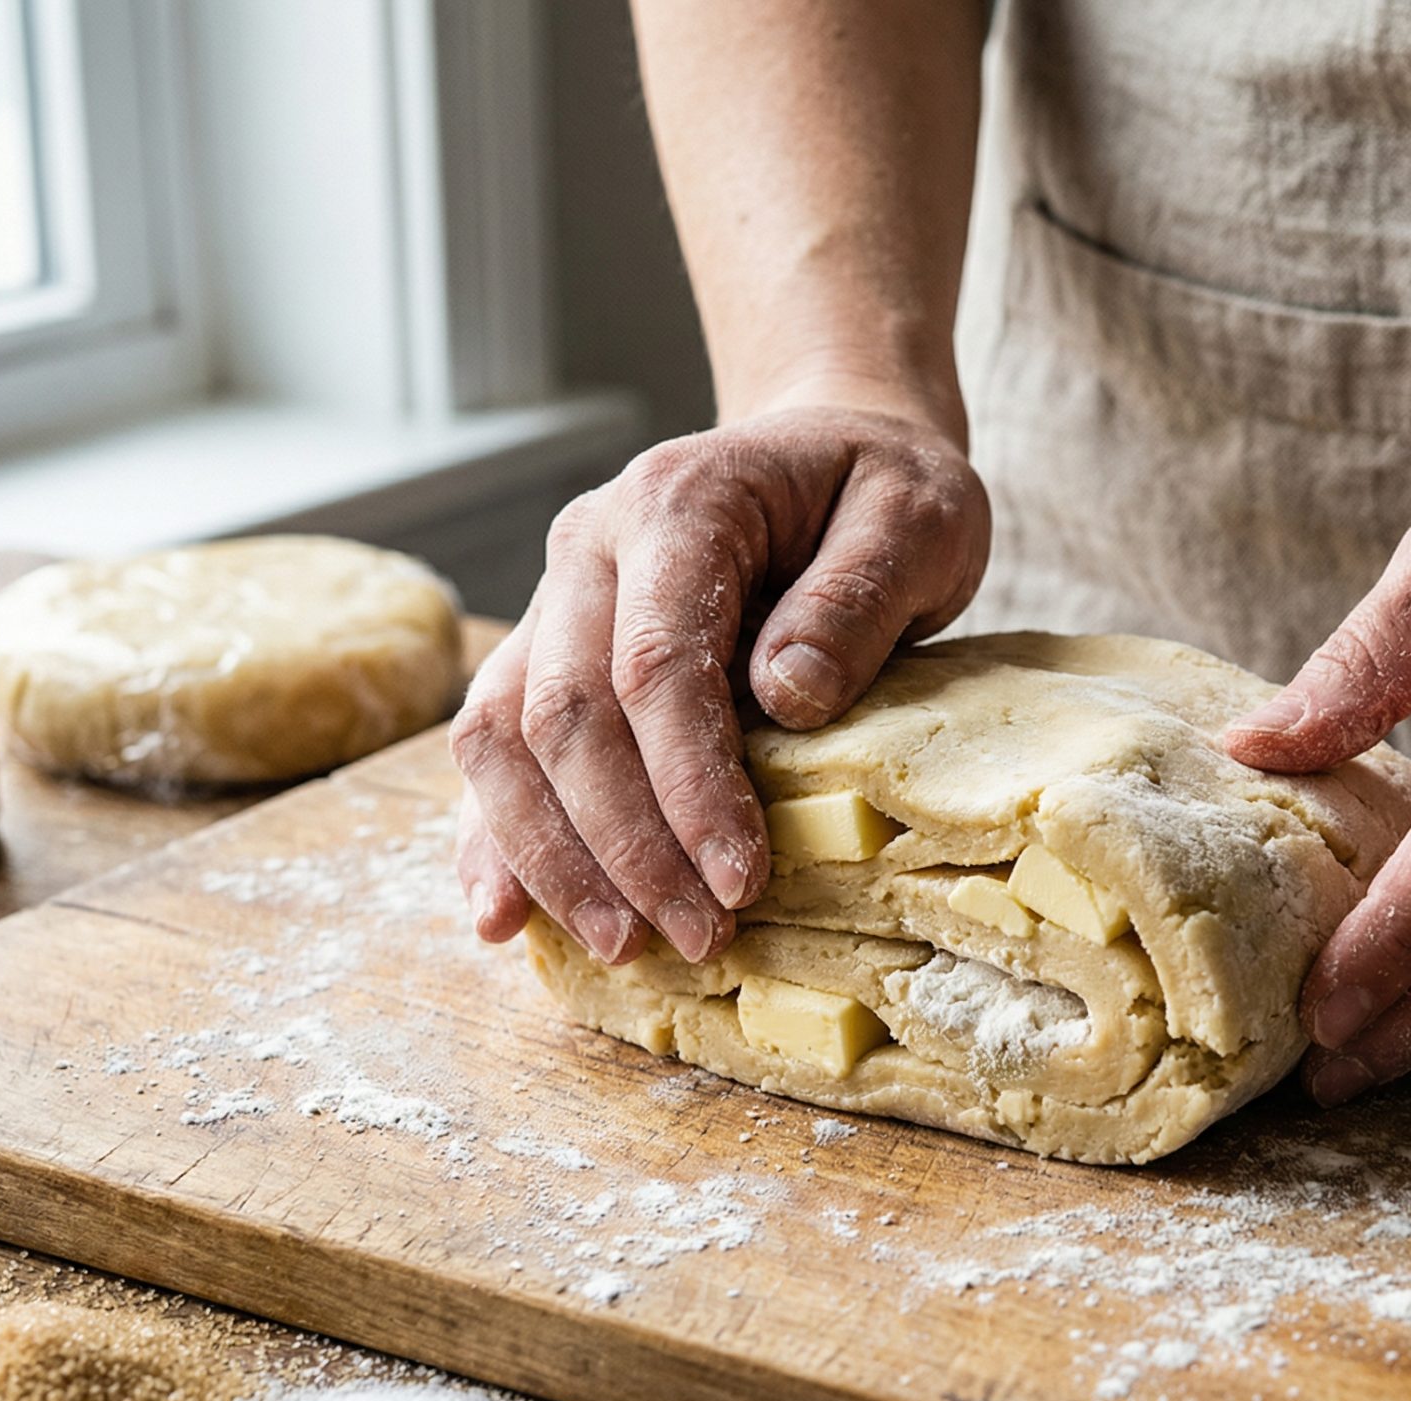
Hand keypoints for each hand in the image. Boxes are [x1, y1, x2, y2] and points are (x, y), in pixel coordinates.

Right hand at [451, 400, 988, 963]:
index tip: (742, 880)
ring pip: (501, 738)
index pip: (656, 663)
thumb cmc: (879, 489)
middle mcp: (588, 546)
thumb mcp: (920, 518)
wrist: (827, 445)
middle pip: (564, 713)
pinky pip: (490, 748)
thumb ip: (858, 597)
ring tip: (622, 946)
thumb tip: (788, 699)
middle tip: (698, 936)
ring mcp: (553, 598)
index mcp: (677, 505)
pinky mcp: (544, 649)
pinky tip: (506, 915)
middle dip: (625, 845)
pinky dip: (494, 835)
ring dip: (553, 855)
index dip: (688, 784)